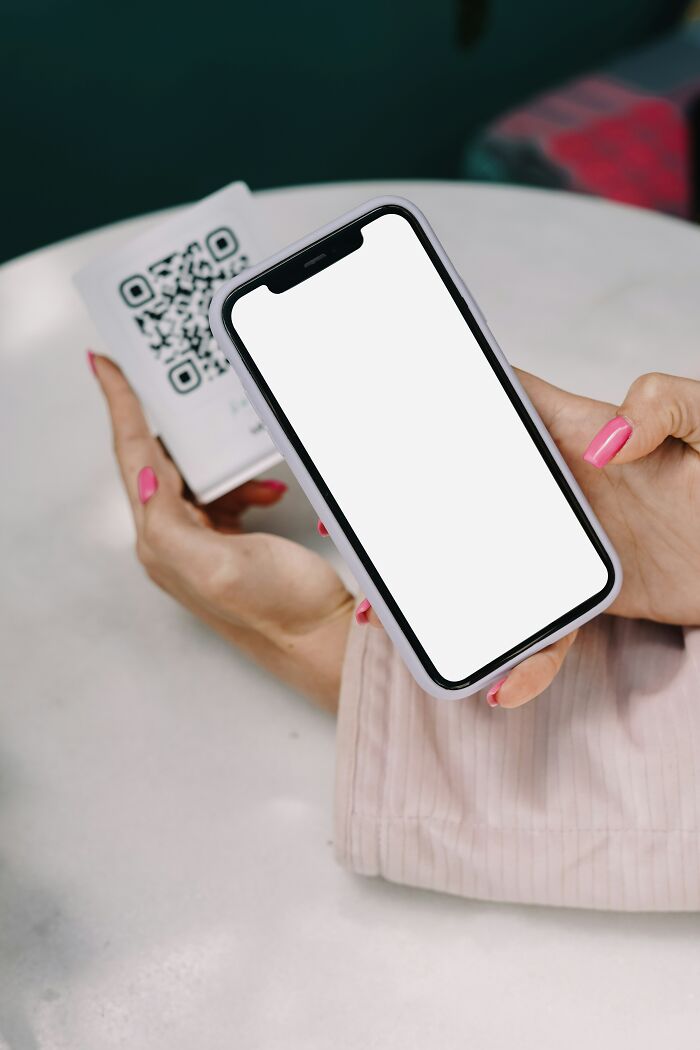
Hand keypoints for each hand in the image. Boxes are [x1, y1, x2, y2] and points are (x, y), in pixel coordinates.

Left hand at [92, 354, 353, 710]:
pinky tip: (264, 493)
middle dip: (178, 431)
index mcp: (161, 544)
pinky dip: (243, 487)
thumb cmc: (277, 610)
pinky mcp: (229, 544)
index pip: (134, 459)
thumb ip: (170, 522)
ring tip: (250, 469)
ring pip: (197, 478)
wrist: (320, 637)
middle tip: (187, 394)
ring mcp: (202, 544)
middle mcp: (174, 543)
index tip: (108, 368)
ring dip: (222, 464)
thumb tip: (145, 477)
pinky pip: (224, 497)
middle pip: (160, 463)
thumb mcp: (216, 565)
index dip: (120, 409)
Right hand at [354, 371, 699, 709]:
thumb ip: (669, 405)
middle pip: (473, 491)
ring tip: (393, 615)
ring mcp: (573, 542)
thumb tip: (608, 434)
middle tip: (352, 525)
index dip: (443, 397)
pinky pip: (546, 626)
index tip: (382, 408)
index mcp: (583, 431)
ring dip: (444, 588)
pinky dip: (527, 656)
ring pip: (491, 564)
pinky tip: (509, 681)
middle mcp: (566, 485)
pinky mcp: (593, 592)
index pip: (503, 402)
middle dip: (412, 507)